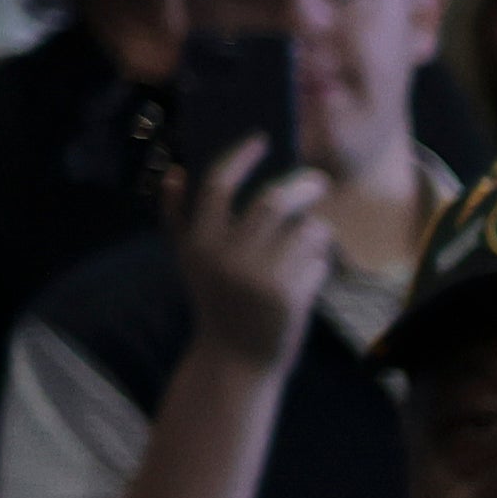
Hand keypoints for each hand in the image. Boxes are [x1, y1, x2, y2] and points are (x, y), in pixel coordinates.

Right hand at [169, 139, 335, 365]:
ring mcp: (259, 275)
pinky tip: (306, 278)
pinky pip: (320, 259)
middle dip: (303, 185)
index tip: (261, 139)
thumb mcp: (190, 260)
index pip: (217, 185)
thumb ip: (179, 217)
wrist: (237, 358)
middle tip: (318, 181)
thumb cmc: (217, 301)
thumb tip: (177, 172)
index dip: (240, 157)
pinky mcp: (289, 294)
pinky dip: (320, 263)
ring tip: (307, 243)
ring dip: (315, 230)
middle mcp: (226, 255)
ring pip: (306, 228)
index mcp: (197, 242)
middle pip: (273, 200)